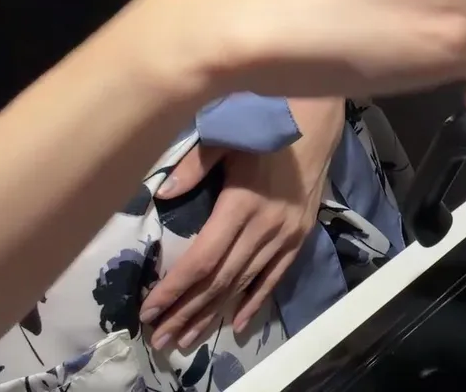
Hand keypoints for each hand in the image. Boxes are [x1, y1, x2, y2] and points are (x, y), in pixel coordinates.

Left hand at [139, 98, 340, 347]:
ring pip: (242, 285)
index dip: (176, 288)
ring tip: (185, 339)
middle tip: (159, 338)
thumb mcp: (224, 140)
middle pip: (220, 280)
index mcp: (241, 205)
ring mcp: (284, 237)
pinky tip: (235, 326)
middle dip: (186, 312)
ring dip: (212, 314)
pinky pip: (273, 279)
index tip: (150, 309)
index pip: (203, 258)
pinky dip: (253, 304)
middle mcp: (263, 228)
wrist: (314, 126)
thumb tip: (161, 195)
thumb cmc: (262, 130)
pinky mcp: (298, 239)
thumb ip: (193, 168)